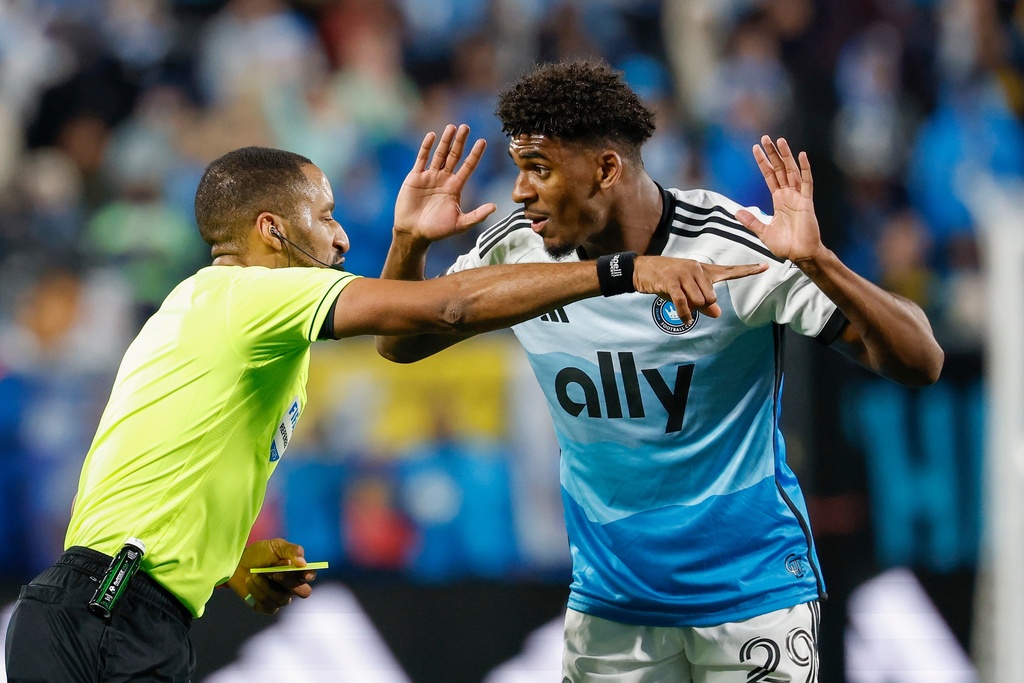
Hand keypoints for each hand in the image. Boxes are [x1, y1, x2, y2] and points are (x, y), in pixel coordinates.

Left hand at [225, 538, 316, 614]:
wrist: (237, 563)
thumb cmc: (259, 553)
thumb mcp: (275, 546)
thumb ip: (291, 550)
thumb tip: (303, 562)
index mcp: (297, 571)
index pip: (310, 575)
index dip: (309, 575)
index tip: (303, 574)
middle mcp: (292, 586)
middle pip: (304, 592)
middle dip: (290, 583)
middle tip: (276, 574)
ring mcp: (280, 598)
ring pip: (283, 599)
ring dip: (267, 585)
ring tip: (255, 574)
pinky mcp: (267, 606)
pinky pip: (268, 605)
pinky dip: (257, 592)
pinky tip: (250, 582)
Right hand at [393, 123, 496, 242]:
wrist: (413, 233)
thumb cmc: (437, 230)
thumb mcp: (460, 224)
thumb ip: (477, 215)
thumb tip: (495, 207)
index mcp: (455, 187)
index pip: (468, 167)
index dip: (475, 154)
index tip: (482, 141)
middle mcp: (444, 179)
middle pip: (454, 156)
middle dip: (460, 142)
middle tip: (466, 127)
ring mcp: (430, 176)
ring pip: (439, 154)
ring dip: (445, 140)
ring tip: (452, 127)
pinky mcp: (415, 177)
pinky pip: (422, 158)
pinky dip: (426, 147)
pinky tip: (432, 135)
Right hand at [633, 257, 768, 324]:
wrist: (643, 270)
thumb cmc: (667, 281)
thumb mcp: (687, 292)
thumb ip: (704, 302)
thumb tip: (717, 314)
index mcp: (704, 270)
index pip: (730, 270)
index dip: (748, 270)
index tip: (765, 266)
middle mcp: (697, 268)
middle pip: (711, 297)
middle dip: (700, 305)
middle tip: (686, 302)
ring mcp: (684, 274)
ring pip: (699, 300)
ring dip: (690, 308)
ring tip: (679, 303)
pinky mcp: (671, 281)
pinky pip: (683, 302)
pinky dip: (684, 313)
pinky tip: (685, 318)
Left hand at [735, 136, 824, 264]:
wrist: (800, 255)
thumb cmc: (785, 245)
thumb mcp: (763, 232)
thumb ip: (752, 221)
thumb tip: (737, 212)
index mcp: (779, 200)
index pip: (769, 176)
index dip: (763, 162)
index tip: (756, 149)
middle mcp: (788, 195)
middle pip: (779, 169)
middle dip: (772, 154)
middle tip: (766, 138)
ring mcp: (798, 197)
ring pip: (791, 171)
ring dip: (786, 156)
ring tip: (780, 141)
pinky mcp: (806, 202)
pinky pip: (806, 182)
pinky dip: (805, 169)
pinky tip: (802, 156)